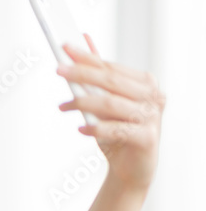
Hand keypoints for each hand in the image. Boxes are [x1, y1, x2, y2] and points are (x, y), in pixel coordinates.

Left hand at [56, 33, 165, 190]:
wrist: (131, 169)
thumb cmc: (118, 132)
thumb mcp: (106, 102)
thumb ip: (98, 73)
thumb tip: (85, 41)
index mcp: (145, 83)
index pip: (111, 67)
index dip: (87, 57)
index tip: (65, 48)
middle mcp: (152, 97)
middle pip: (111, 81)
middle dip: (82, 73)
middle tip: (58, 70)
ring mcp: (151, 117)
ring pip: (111, 104)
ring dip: (82, 102)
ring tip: (63, 106)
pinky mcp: (146, 138)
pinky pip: (116, 129)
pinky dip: (96, 128)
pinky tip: (81, 128)